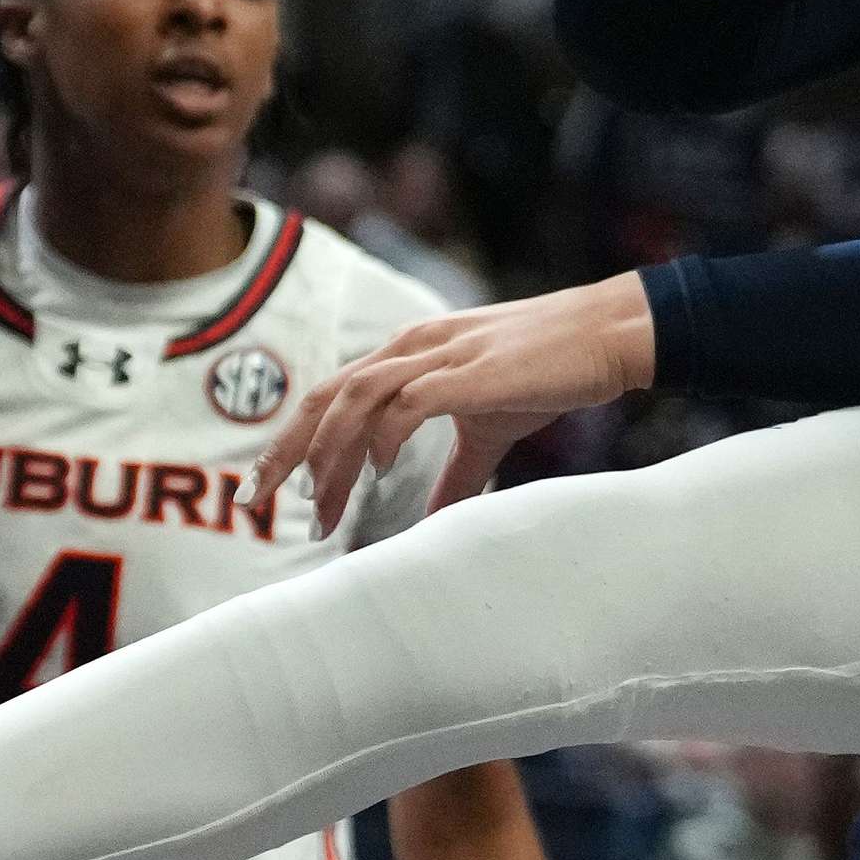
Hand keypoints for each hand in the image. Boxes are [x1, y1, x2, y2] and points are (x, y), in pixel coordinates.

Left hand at [258, 276, 658, 536]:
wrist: (604, 335)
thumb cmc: (547, 375)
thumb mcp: (486, 430)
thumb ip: (455, 475)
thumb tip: (437, 524)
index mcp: (406, 356)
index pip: (328, 398)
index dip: (290, 443)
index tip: (264, 490)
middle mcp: (409, 348)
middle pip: (323, 398)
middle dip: (284, 451)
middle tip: (255, 502)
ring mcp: (437, 356)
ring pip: (355, 400)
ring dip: (328, 454)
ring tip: (319, 502)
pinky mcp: (467, 371)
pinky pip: (407, 402)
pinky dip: (383, 437)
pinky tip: (378, 470)